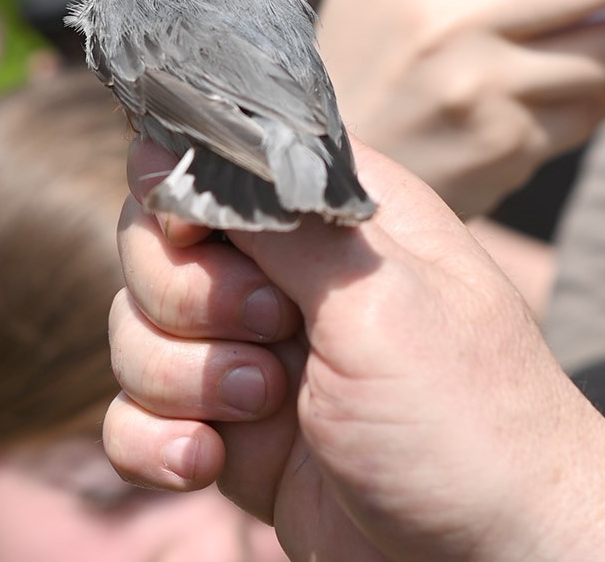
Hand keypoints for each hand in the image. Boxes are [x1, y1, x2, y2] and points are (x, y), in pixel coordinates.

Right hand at [105, 139, 604, 561]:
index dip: (181, 192)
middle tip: (271, 336)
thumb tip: (183, 139)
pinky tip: (207, 464)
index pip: (211, 157)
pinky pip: (136, 417)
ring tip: (265, 412)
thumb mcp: (380, 300)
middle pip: (155, 246)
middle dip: (184, 300)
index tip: (196, 236)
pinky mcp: (230, 434)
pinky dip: (154, 441)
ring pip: (136, 333)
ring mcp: (252, 356)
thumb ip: (281, 218)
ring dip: (180, 379)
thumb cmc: (468, 426)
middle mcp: (287, 275)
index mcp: (334, 215)